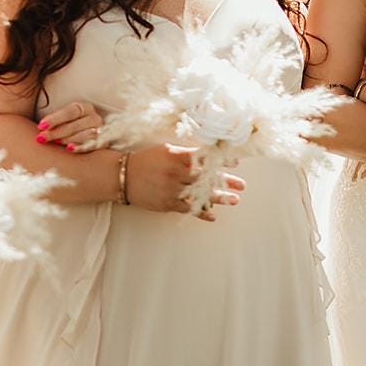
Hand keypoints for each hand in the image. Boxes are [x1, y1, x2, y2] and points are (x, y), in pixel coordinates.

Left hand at [36, 100, 105, 152]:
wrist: (87, 135)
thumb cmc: (70, 126)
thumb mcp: (65, 119)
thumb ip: (54, 119)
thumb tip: (39, 125)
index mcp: (85, 107)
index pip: (70, 112)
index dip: (55, 119)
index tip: (40, 126)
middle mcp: (95, 118)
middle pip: (75, 125)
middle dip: (56, 132)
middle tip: (41, 138)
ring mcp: (100, 131)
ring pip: (83, 135)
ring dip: (66, 139)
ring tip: (54, 142)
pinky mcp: (103, 144)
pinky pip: (92, 146)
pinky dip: (80, 147)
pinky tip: (69, 149)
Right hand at [124, 143, 243, 220]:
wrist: (123, 176)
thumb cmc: (147, 160)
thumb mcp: (166, 149)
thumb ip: (187, 152)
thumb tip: (210, 154)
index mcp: (175, 156)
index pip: (204, 157)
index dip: (221, 160)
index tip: (236, 162)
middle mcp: (175, 173)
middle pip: (206, 178)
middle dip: (226, 181)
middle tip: (242, 185)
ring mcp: (171, 190)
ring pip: (200, 195)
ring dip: (219, 198)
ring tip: (235, 200)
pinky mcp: (167, 204)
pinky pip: (187, 209)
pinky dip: (201, 213)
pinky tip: (213, 216)